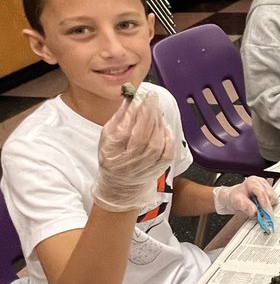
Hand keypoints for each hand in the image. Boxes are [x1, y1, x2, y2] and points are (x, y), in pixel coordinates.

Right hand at [93, 93, 174, 211]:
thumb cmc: (112, 156)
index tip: (140, 98)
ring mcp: (145, 167)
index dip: (134, 114)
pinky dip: (168, 138)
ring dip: (158, 123)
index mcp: (112, 152)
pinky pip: (167, 152)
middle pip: (142, 136)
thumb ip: (118, 118)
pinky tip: (165, 126)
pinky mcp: (158, 168)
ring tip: (157, 110)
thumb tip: (130, 99)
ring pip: (155, 143)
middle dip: (148, 114)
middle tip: (152, 99)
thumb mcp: (107, 136)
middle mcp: (128, 162)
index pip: (124, 131)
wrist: (122, 184)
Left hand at [213, 176, 277, 217]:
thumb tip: (255, 211)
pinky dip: (268, 206)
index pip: (262, 193)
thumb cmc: (234, 198)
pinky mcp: (269, 192)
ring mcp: (266, 187)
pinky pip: (273, 201)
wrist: (233, 198)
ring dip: (268, 207)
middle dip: (267, 207)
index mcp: (252, 182)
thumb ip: (246, 207)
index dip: (265, 204)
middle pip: (270, 196)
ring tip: (258, 210)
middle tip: (261, 215)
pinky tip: (261, 208)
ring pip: (274, 199)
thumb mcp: (236, 202)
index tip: (266, 214)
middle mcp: (261, 182)